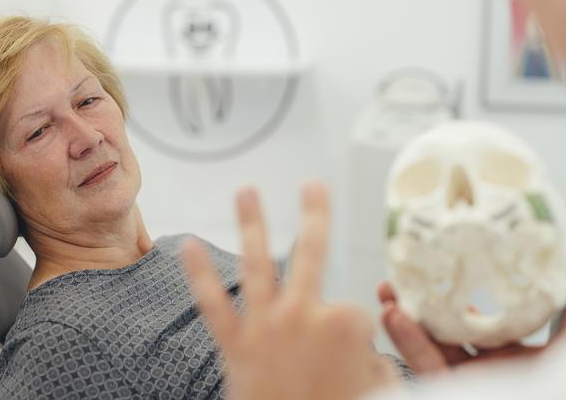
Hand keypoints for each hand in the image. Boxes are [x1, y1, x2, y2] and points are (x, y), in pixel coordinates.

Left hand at [182, 182, 399, 399]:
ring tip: (247, 191)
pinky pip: (214, 304)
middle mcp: (304, 315)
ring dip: (253, 223)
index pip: (355, 313)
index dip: (355, 343)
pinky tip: (186, 246)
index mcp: (345, 325)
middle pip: (313, 254)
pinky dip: (199, 275)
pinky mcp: (236, 346)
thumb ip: (372, 364)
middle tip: (313, 186)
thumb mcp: (379, 390)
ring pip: (259, 263)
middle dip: (315, 215)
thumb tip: (362, 354)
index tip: (348, 366)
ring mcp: (267, 326)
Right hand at [378, 247, 565, 374]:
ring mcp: (465, 382)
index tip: (440, 264)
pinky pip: (424, 365)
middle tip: (399, 277)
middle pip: (441, 329)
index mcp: (509, 353)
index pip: (476, 317)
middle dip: (416, 302)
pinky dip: (407, 341)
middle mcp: (483, 368)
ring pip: (425, 345)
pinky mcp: (449, 391)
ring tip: (387, 291)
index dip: (455, 291)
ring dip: (402, 317)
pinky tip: (393, 317)